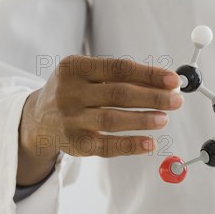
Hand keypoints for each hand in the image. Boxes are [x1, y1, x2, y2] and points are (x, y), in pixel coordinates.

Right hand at [17, 55, 181, 185]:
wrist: (38, 119)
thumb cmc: (74, 92)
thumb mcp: (86, 74)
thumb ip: (119, 77)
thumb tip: (164, 84)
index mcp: (74, 67)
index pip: (118, 68)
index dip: (148, 74)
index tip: (173, 80)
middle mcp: (69, 92)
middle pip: (118, 94)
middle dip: (152, 98)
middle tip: (175, 101)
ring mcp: (70, 119)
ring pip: (112, 120)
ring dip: (142, 120)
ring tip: (164, 119)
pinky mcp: (74, 144)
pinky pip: (106, 146)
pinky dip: (130, 145)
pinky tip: (149, 143)